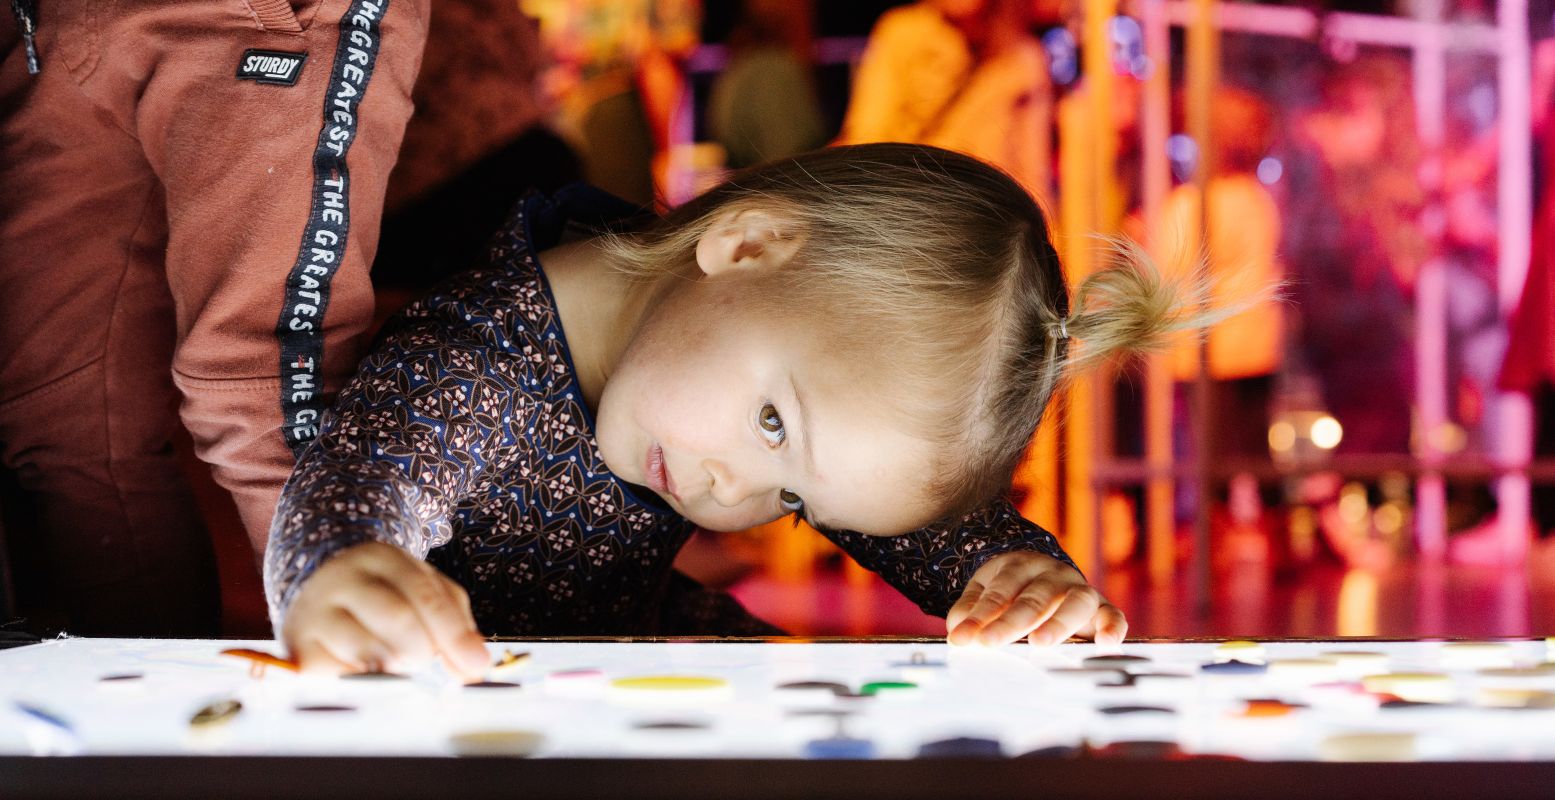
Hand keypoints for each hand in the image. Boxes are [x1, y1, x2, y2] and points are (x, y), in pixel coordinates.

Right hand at [282, 541, 489, 678]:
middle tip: (426, 664)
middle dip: (423, 650)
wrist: (315, 592)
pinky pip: (340, 675)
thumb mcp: (422, 593)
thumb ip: (454, 625)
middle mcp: (344, 578)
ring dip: (395, 669)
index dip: (453, 633)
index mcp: (381, 558)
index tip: (475, 666)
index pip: (423, 593)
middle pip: (396, 617)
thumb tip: (473, 669)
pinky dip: (362, 683)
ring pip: (367, 650)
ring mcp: (315, 612)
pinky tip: (365, 673)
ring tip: (396, 666)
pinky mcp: (296, 648)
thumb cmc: (381, 596)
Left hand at [945, 551, 1126, 646]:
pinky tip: (1106, 644)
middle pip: (1034, 597)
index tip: (964, 638)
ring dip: (1057, 623)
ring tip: (1040, 644)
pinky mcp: (1101, 608)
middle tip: (991, 643)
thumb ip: (970, 611)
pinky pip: (1113, 614)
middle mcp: (1052, 574)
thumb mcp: (984, 592)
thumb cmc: (1011, 589)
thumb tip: (960, 633)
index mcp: (1019, 566)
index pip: (999, 591)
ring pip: (1074, 602)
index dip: (980, 615)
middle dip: (1011, 622)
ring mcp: (1078, 588)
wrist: (1045, 574)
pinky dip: (1112, 627)